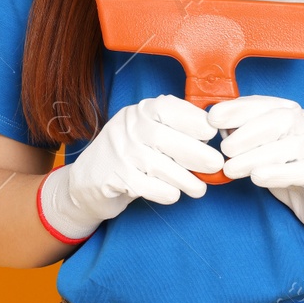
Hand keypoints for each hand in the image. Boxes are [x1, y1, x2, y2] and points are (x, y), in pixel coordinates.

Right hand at [38, 94, 223, 242]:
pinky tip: (173, 194)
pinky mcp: (113, 178)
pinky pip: (146, 186)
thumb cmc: (129, 154)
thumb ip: (173, 128)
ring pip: (158, 165)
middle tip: (216, 164)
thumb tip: (211, 134)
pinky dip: (165, 192)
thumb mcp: (147, 131)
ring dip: (185, 179)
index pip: (168, 108)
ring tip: (200, 188)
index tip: (212, 133)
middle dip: (196, 153)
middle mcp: (127, 127)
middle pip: (165, 138)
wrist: (86, 181)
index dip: (193, 120)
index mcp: (140, 111)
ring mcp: (118, 152)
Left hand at [206, 95, 303, 250]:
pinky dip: (275, 173)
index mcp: (292, 113)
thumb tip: (218, 129)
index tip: (213, 117)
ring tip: (231, 169)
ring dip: (254, 157)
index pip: (263, 104)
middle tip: (225, 149)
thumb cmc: (294, 168)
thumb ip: (248, 137)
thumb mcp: (269, 147)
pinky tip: (257, 177)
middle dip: (247, 132)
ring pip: (287, 147)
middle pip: (279, 120)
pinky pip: (298, 171)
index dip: (237, 109)